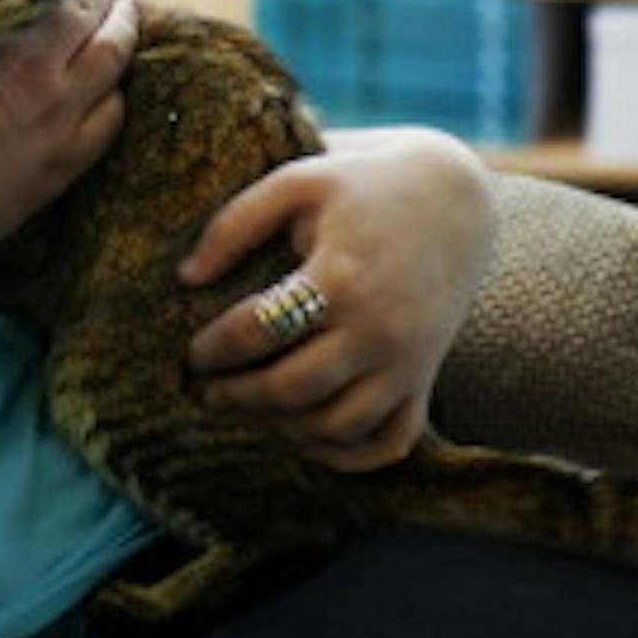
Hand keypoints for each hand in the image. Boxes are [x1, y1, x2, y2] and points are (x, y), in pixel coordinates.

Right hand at [0, 0, 139, 263]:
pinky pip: (106, 131)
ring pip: (114, 77)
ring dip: (124, 40)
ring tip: (125, 20)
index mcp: (13, 47)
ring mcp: (58, 136)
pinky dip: (115, 101)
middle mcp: (49, 87)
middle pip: (102, 27)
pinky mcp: (53, 177)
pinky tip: (111, 93)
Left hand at [178, 126, 495, 471]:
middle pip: (293, 389)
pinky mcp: (425, 378)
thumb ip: (234, 224)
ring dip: (280, 429)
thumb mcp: (296, 183)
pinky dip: (345, 455)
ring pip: (337, 426)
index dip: (213, 348)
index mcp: (343, 277)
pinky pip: (388, 442)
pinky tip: (301, 436)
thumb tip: (185, 276)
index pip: (260, 330)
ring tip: (242, 409)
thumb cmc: (361, 186)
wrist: (452, 198)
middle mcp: (380, 329)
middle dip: (235, 396)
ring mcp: (408, 362)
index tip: (190, 352)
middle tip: (200, 389)